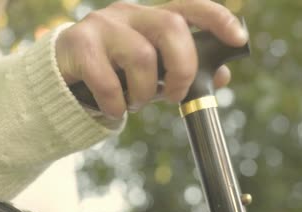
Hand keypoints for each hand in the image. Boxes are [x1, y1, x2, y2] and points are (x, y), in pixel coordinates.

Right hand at [56, 0, 247, 118]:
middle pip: (170, 27)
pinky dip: (117, 106)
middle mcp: (127, 13)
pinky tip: (114, 110)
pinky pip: (109, 82)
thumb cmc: (113, 72)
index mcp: (149, 17)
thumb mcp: (151, 72)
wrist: (62, 77)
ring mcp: (101, 25)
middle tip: (175, 95)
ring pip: (141, 57)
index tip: (238, 39)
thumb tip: (221, 75)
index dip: (217, 19)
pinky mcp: (78, 45)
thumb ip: (181, 70)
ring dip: (144, 93)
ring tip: (135, 103)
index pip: (188, 7)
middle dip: (182, 68)